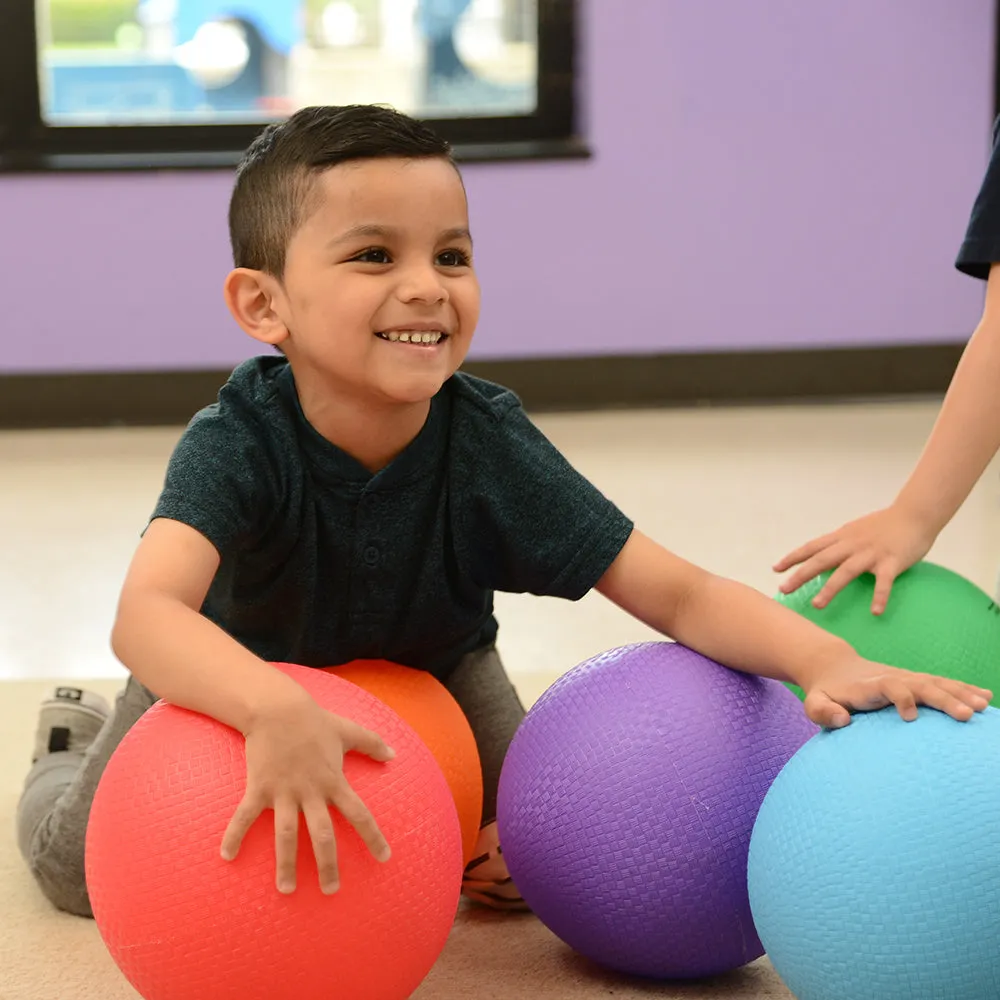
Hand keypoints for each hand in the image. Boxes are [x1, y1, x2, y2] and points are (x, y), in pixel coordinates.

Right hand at [220, 687, 394, 894]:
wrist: (278, 707)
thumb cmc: (314, 720)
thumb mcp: (347, 730)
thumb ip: (371, 743)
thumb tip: (394, 754)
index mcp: (333, 781)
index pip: (359, 814)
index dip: (373, 836)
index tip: (384, 858)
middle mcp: (311, 791)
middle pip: (323, 834)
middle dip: (328, 864)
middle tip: (332, 890)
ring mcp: (284, 791)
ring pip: (286, 834)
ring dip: (286, 863)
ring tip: (286, 890)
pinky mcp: (259, 787)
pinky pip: (245, 816)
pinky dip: (234, 835)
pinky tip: (226, 856)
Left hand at [773, 505, 935, 613]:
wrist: (914, 514)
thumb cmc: (884, 525)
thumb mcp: (854, 531)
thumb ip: (838, 544)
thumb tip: (820, 557)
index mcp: (842, 537)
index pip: (812, 547)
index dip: (793, 558)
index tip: (775, 569)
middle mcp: (852, 545)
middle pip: (821, 560)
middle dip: (801, 575)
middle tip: (784, 590)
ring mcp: (871, 553)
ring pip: (846, 572)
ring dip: (830, 588)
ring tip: (817, 605)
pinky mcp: (892, 562)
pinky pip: (885, 582)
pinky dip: (880, 596)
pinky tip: (875, 612)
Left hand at [799, 655, 992, 728]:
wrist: (835, 669)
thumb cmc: (826, 692)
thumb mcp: (814, 703)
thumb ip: (822, 711)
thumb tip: (842, 720)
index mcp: (870, 685)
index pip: (890, 686)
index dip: (901, 698)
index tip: (910, 717)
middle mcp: (892, 678)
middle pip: (921, 684)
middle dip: (943, 698)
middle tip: (965, 715)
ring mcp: (906, 678)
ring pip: (936, 683)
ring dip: (960, 693)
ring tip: (983, 706)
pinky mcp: (915, 682)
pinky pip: (942, 684)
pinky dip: (963, 688)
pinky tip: (984, 696)